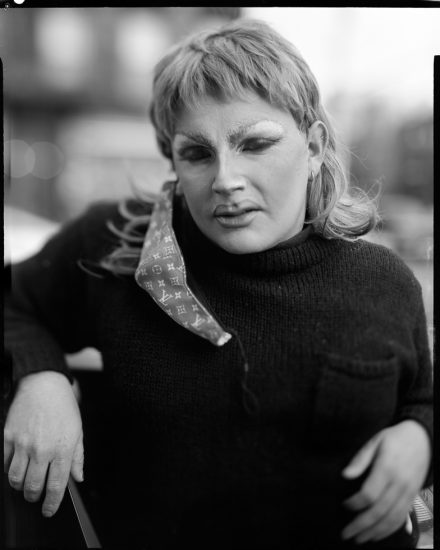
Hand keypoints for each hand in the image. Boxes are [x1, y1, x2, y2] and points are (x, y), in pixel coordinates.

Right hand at [4, 371, 83, 516]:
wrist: (44, 384)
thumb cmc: (63, 406)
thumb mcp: (78, 431)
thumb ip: (78, 457)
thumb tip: (78, 477)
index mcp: (62, 449)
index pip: (55, 487)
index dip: (51, 504)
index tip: (49, 511)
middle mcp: (42, 449)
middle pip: (33, 487)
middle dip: (34, 497)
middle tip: (36, 496)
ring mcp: (23, 444)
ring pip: (15, 479)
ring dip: (20, 486)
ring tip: (25, 483)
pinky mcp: (8, 436)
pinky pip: (4, 463)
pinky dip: (9, 470)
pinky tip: (16, 466)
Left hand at [340, 420, 430, 543]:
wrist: (421, 440)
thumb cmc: (394, 439)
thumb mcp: (375, 442)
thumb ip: (360, 459)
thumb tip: (345, 475)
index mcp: (387, 469)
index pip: (370, 494)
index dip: (355, 503)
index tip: (344, 505)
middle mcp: (399, 484)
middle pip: (379, 511)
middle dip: (361, 525)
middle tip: (346, 534)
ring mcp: (408, 493)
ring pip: (391, 519)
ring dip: (374, 532)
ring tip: (359, 539)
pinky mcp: (412, 497)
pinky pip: (402, 518)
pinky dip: (389, 530)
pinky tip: (377, 535)